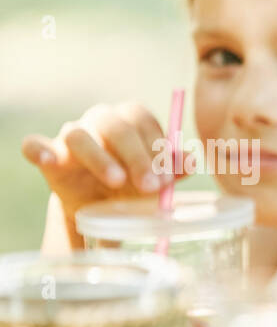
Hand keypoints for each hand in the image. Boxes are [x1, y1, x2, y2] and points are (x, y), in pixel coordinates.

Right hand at [21, 102, 192, 240]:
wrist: (101, 206)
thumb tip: (191, 160)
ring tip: (116, 181)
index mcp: (130, 120)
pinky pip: (34, 144)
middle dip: (136, 155)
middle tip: (150, 186)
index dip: (157, 147)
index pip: (143, 120)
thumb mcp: (157, 180)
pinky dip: (40, 150)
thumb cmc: (133, 185)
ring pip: (78, 134)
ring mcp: (71, 136)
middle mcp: (100, 121)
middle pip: (115, 125)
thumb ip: (174, 170)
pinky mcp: (48, 154)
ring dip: (99, 157)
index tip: (167, 178)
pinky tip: (50, 160)